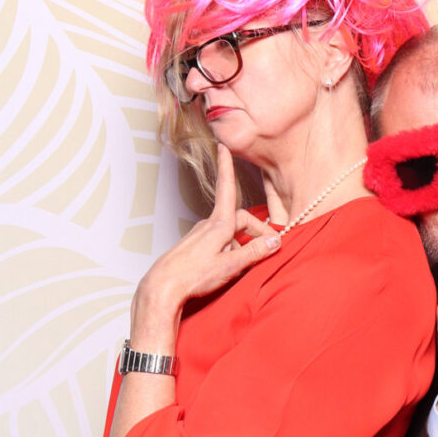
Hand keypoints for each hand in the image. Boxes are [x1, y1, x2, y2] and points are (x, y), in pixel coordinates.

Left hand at [131, 144, 280, 347]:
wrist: (162, 288)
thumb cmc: (193, 275)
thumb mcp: (231, 265)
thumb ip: (255, 251)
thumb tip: (275, 241)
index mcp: (219, 225)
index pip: (227, 189)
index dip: (227, 168)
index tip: (224, 148)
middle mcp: (209, 226)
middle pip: (239, 218)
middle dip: (255, 229)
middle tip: (268, 245)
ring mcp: (201, 236)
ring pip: (229, 232)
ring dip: (242, 242)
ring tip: (246, 263)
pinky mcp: (196, 247)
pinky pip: (220, 241)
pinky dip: (231, 249)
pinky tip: (230, 267)